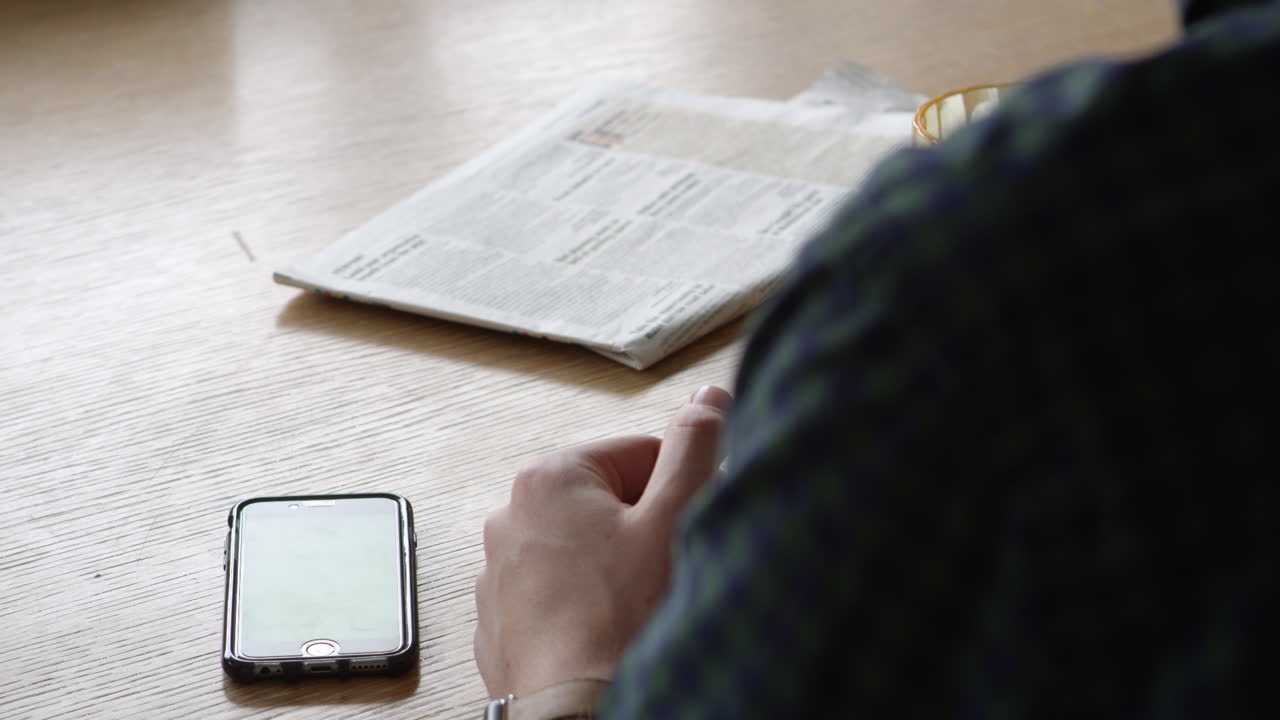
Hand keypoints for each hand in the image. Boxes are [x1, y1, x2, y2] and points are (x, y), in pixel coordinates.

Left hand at [474, 385, 731, 697]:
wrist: (576, 707)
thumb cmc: (620, 620)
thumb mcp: (673, 520)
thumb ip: (694, 448)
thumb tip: (707, 398)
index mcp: (550, 475)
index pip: (640, 454)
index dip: (674, 493)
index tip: (678, 530)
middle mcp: (511, 514)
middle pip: (607, 500)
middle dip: (640, 531)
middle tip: (657, 573)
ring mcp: (499, 569)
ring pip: (581, 549)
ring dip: (611, 569)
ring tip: (629, 608)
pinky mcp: (500, 617)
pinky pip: (555, 592)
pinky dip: (582, 605)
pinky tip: (602, 630)